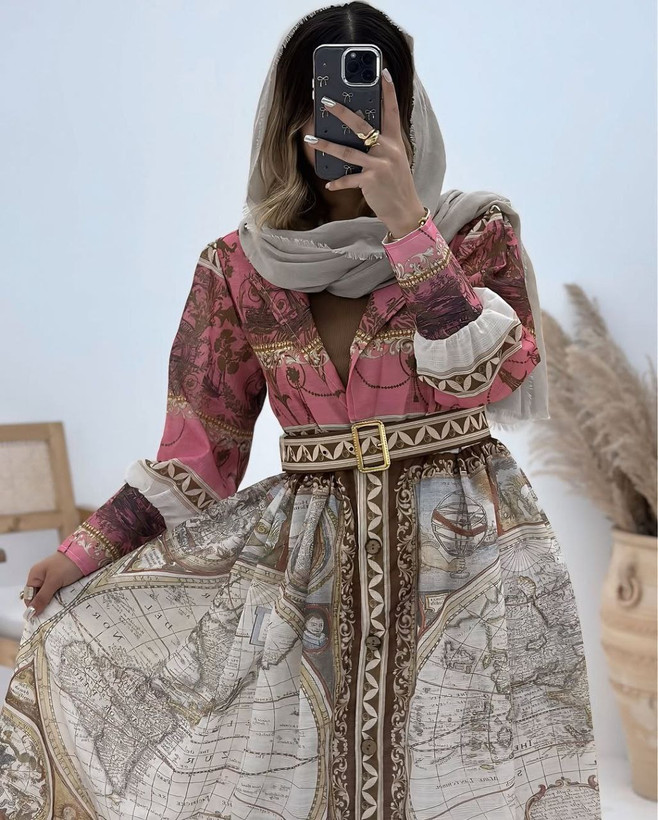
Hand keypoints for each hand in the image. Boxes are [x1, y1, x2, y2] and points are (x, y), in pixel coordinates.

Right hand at [22, 552, 83, 619]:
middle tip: (51, 617)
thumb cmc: (67, 565)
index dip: (33, 607)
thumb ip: (42, 597)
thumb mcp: (53, 581)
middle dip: (44, 606)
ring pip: (50, 596)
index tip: (40, 618)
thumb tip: (31, 613)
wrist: (86, 554)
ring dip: (53, 603)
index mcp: (35, 575)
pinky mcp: (63, 581)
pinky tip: (65, 606)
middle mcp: (42, 578)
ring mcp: (53, 579)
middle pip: (39, 597)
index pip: (29, 596)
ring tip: (59, 613)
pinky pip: (58, 593)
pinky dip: (61, 599)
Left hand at [304, 67, 426, 239]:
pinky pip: (348, 179)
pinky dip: (337, 182)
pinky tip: (328, 182)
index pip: (392, 110)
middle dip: (341, 112)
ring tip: (310, 139)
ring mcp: (379, 165)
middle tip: (325, 102)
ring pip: (347, 151)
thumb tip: (361, 132)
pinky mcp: (371, 181)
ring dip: (326, 145)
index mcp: (394, 141)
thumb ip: (381, 145)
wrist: (405, 210)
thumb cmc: (396, 184)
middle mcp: (388, 150)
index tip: (383, 72)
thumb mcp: (394, 160)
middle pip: (362, 125)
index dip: (388, 91)